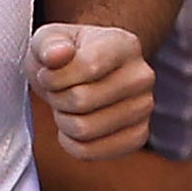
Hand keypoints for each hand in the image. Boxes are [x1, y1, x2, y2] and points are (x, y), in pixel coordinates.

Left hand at [25, 22, 153, 160]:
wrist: (84, 74)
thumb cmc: (66, 55)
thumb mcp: (50, 39)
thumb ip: (48, 44)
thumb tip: (56, 55)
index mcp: (124, 45)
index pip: (88, 67)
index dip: (55, 77)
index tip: (47, 74)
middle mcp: (141, 76)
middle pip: (82, 101)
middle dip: (56, 99)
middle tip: (57, 92)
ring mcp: (144, 108)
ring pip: (85, 129)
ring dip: (63, 121)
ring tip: (66, 107)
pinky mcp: (138, 136)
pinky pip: (92, 152)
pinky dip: (71, 143)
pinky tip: (72, 127)